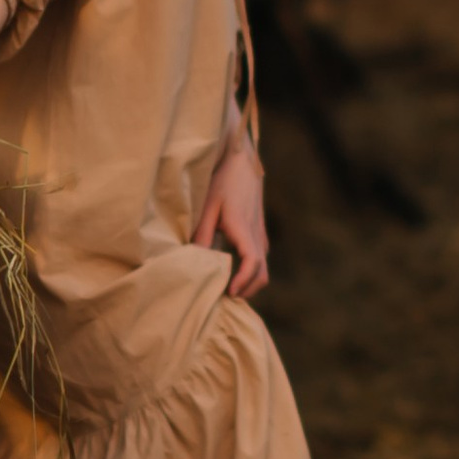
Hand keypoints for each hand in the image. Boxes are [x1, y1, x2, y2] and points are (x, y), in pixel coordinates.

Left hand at [195, 136, 268, 297]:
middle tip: (224, 298)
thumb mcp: (208, 205)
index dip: (244, 281)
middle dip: (247, 289)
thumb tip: (195, 261)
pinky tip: (231, 273)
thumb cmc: (223, 180)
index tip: (229, 292)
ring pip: (263, 268)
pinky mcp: (258, 231)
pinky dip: (250, 272)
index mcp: (244, 228)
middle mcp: (256, 234)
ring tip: (226, 289)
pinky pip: (260, 258)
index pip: (253, 262)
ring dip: (249, 282)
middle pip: (262, 273)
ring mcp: (260, 233)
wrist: (242, 160)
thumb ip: (202, 233)